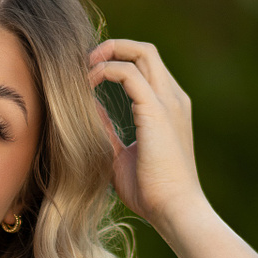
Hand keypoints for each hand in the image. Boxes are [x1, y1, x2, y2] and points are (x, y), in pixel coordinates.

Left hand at [88, 39, 205, 233]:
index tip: (89, 73)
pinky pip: (128, 72)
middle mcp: (173, 98)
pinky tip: (87, 84)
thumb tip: (89, 113)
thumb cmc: (151, 191)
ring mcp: (168, 101)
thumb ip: (108, 132)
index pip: (147, 67)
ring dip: (109, 52)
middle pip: (146, 51)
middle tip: (84, 61)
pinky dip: (106, 71)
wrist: (174, 209)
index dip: (118, 61)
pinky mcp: (156, 109)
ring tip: (84, 66)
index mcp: (169, 108)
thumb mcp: (121, 156)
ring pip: (142, 53)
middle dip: (113, 48)